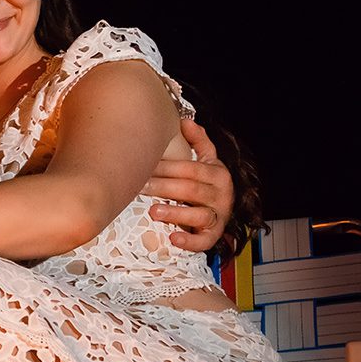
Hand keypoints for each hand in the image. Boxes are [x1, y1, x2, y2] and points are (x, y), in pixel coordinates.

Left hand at [144, 118, 234, 253]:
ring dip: (176, 213)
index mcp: (218, 174)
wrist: (218, 212)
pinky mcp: (213, 235)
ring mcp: (218, 216)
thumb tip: (185, 121)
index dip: (167, 167)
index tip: (143, 166)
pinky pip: (204, 240)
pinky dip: (189, 241)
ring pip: (198, 214)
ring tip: (154, 211)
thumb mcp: (206, 162)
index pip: (191, 169)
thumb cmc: (204, 184)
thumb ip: (199, 142)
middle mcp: (222, 195)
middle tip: (139, 187)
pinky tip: (173, 238)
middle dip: (163, 187)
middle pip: (190, 189)